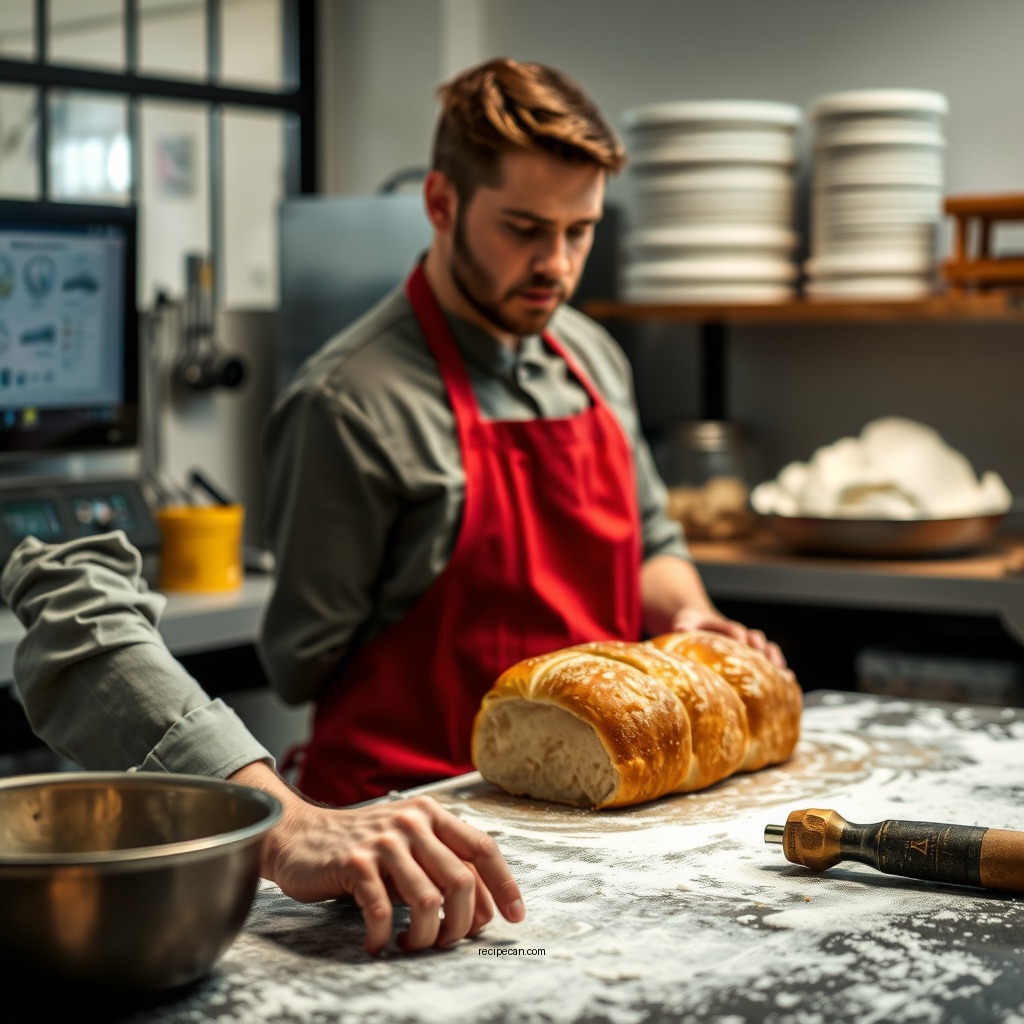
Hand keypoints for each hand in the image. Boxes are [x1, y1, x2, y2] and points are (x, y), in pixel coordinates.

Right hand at [231, 763, 524, 954]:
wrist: (301, 836)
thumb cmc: (362, 846)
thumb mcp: (408, 844)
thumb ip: (441, 865)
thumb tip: (482, 909)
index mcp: (431, 814)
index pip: (482, 848)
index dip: (504, 885)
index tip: (515, 916)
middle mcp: (412, 822)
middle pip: (461, 880)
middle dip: (462, 924)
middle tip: (447, 942)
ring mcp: (384, 841)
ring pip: (428, 900)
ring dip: (425, 936)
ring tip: (411, 944)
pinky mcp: (354, 862)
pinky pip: (383, 910)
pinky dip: (385, 936)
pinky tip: (380, 943)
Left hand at [669, 606, 788, 670]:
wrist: (702, 624)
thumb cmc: (694, 624)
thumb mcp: (687, 620)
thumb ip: (685, 624)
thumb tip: (679, 629)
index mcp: (725, 625)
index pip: (734, 629)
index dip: (738, 634)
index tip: (741, 640)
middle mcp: (742, 635)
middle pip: (756, 639)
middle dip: (761, 648)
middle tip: (763, 658)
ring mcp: (750, 647)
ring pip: (768, 650)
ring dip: (775, 660)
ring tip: (783, 673)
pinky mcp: (754, 657)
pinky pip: (770, 662)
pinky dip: (780, 671)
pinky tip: (788, 682)